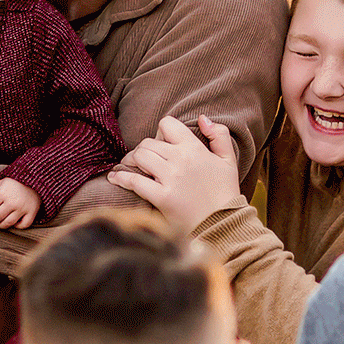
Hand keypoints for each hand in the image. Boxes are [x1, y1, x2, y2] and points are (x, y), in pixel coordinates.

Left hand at [0, 176, 41, 230]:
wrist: (37, 179)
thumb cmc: (16, 181)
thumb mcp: (1, 182)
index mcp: (3, 193)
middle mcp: (13, 202)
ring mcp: (23, 208)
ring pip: (8, 223)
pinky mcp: (32, 213)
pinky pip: (23, 225)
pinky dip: (17, 226)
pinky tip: (12, 224)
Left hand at [107, 114, 241, 235]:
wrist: (224, 225)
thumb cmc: (225, 193)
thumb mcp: (229, 160)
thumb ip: (219, 135)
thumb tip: (201, 118)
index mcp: (195, 148)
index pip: (167, 124)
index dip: (161, 132)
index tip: (161, 144)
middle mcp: (181, 160)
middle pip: (148, 142)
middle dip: (143, 149)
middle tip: (142, 160)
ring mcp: (170, 178)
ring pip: (139, 157)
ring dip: (131, 161)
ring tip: (130, 167)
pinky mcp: (162, 197)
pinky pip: (134, 181)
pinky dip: (121, 178)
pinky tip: (115, 178)